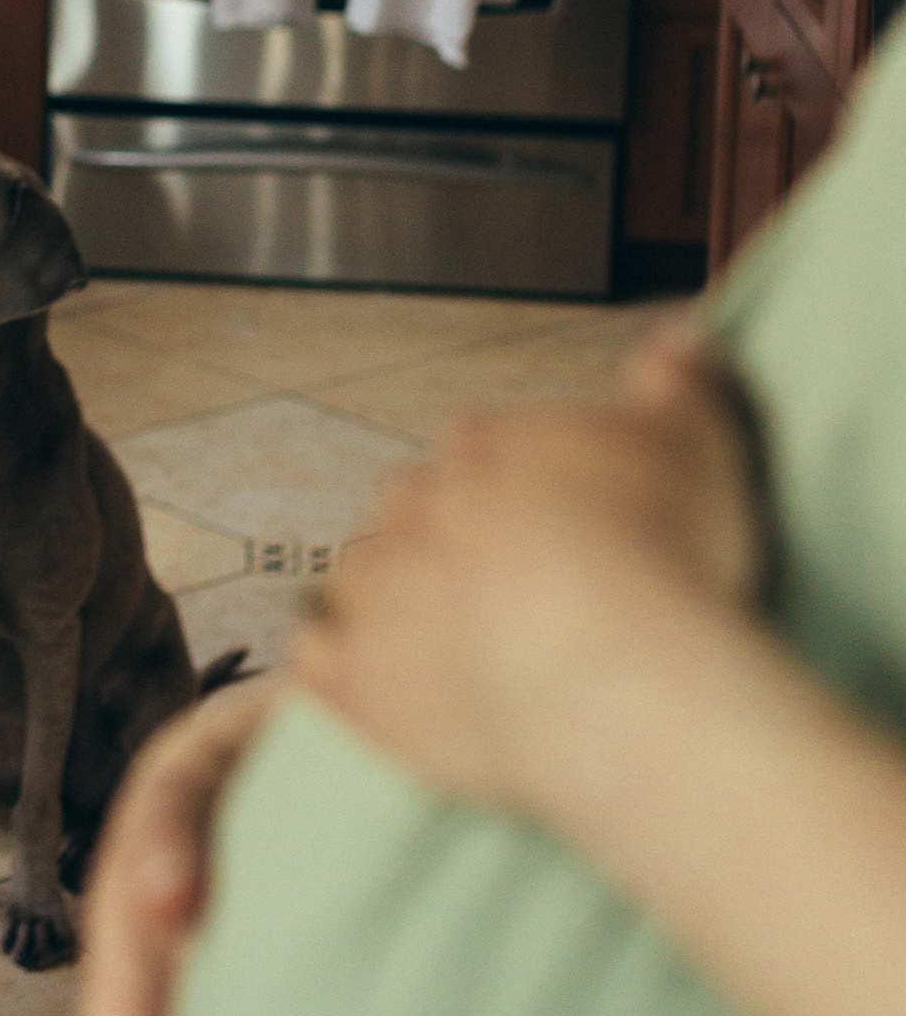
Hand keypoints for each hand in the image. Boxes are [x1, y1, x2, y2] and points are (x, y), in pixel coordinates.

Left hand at [290, 326, 769, 821]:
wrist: (612, 672)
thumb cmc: (664, 552)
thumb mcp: (699, 441)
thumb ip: (679, 381)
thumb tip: (676, 337)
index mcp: (485, 446)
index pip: (480, 450)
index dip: (517, 490)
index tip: (557, 527)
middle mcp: (413, 505)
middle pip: (414, 509)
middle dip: (450, 538)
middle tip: (508, 587)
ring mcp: (376, 590)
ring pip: (361, 575)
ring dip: (391, 597)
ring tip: (449, 637)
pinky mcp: (355, 677)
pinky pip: (316, 657)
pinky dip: (336, 664)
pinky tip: (370, 678)